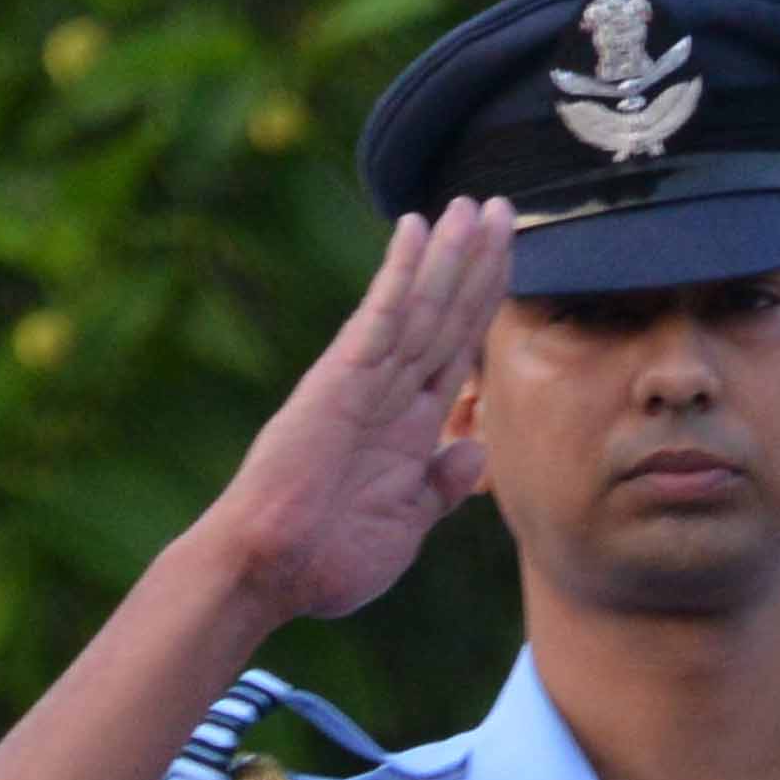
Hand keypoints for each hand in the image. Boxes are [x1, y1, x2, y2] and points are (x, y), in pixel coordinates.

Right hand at [173, 196, 510, 624]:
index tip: (510, 259)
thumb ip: (440, 485)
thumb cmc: (325, 561)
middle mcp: (391, 394)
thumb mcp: (404, 525)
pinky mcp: (339, 381)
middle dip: (478, 263)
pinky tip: (417, 229)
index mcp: (409, 427)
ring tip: (476, 205)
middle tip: (504, 207)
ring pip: (422, 307)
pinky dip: (401, 274)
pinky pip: (380, 318)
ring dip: (451, 255)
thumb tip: (476, 449)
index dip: (485, 304)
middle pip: (447, 315)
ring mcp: (366, 384)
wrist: (269, 573)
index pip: (457, 350)